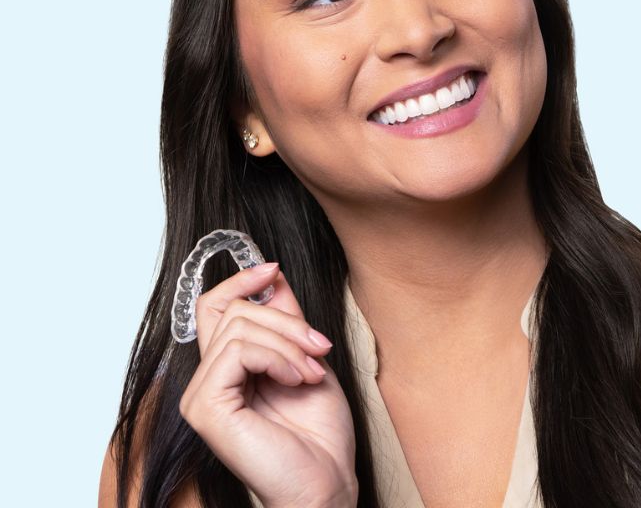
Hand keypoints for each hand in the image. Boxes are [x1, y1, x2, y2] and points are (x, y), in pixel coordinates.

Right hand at [179, 263, 357, 506]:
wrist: (327, 482)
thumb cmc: (319, 433)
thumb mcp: (306, 357)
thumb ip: (285, 319)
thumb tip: (272, 274)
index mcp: (229, 367)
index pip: (212, 306)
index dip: (239, 281)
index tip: (272, 268)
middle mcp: (208, 379)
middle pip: (232, 310)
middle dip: (285, 320)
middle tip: (319, 347)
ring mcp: (202, 395)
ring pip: (239, 327)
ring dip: (288, 342)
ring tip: (311, 371)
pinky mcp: (205, 408)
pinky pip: (238, 351)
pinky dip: (277, 357)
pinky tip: (296, 380)